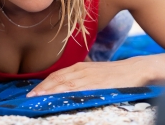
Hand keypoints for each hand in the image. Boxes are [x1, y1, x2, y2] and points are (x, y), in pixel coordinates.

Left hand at [27, 58, 148, 96]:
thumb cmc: (114, 73)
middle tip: (30, 97)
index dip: (43, 84)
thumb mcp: (93, 71)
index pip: (56, 75)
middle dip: (42, 88)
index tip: (33, 92)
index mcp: (79, 67)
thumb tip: (68, 83)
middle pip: (57, 79)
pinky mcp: (98, 85)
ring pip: (65, 84)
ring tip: (38, 98)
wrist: (135, 70)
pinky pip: (79, 90)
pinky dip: (67, 93)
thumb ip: (80, 76)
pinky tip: (59, 98)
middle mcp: (81, 70)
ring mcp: (89, 77)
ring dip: (50, 91)